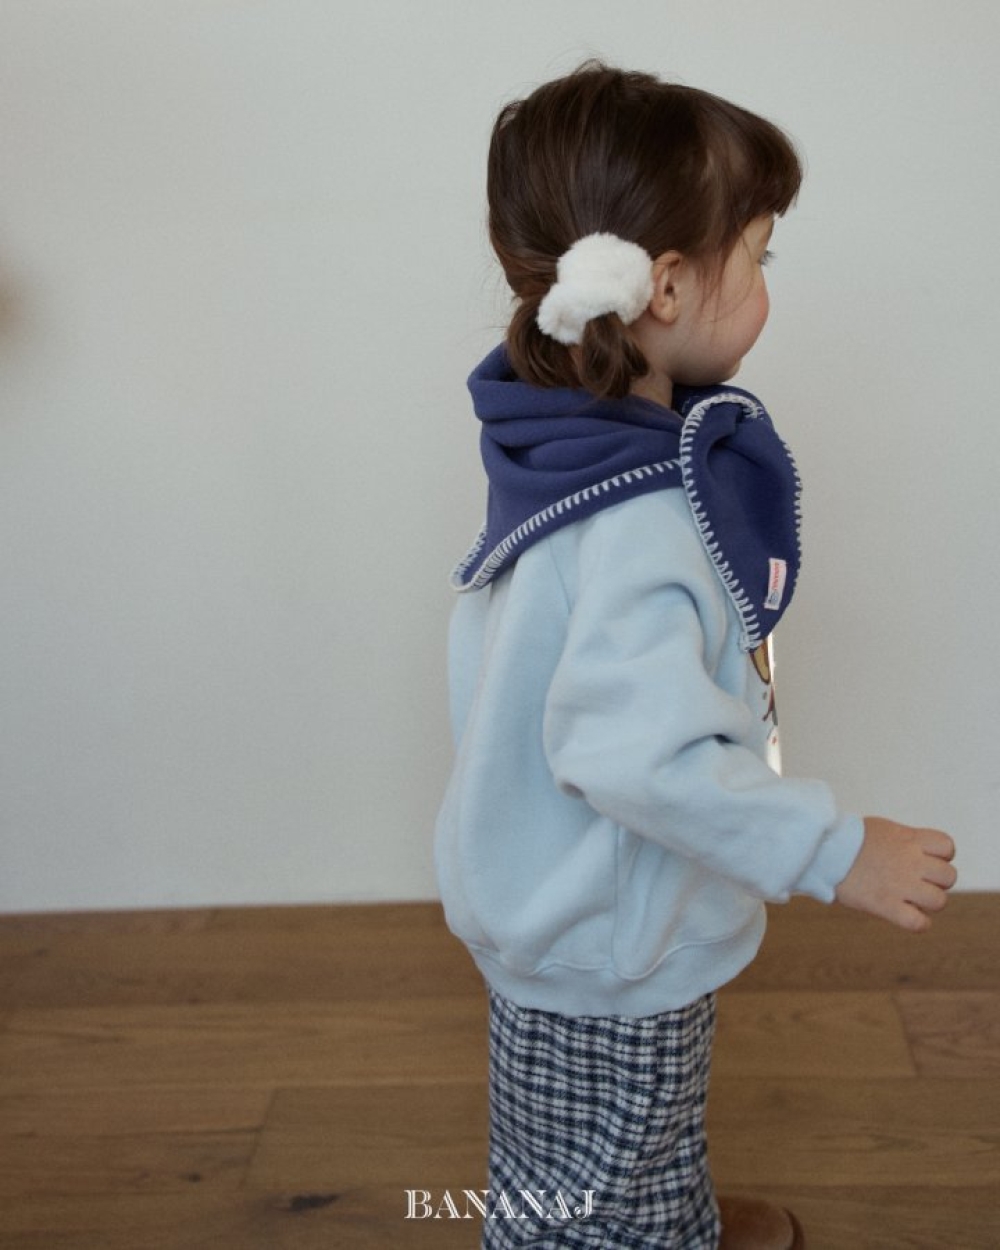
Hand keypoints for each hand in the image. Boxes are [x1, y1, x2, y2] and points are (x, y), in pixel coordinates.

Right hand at [834, 816, 956, 931]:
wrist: (823, 849)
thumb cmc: (849, 839)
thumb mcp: (883, 830)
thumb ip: (906, 841)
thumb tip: (917, 852)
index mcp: (909, 839)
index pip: (948, 847)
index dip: (941, 856)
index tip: (924, 858)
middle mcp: (910, 861)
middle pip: (949, 876)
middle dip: (936, 881)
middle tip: (916, 881)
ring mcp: (900, 884)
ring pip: (940, 901)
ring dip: (928, 902)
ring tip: (910, 899)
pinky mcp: (886, 905)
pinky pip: (919, 923)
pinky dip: (918, 923)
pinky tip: (905, 915)